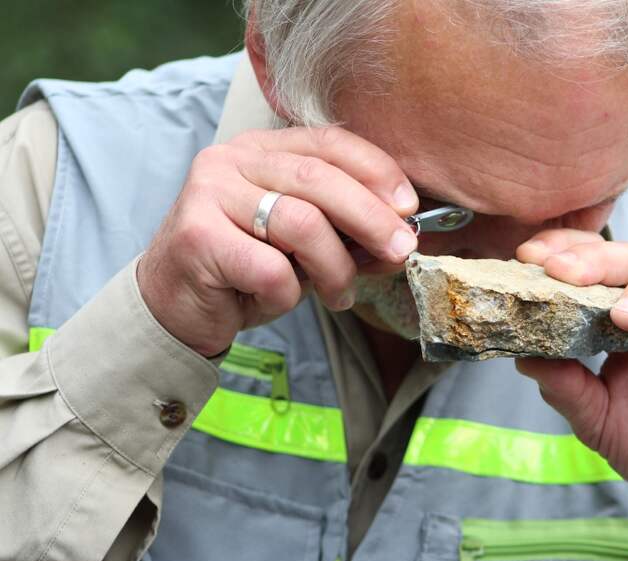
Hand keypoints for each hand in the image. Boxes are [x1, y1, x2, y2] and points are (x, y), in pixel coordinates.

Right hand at [138, 127, 419, 356]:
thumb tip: (402, 239)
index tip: (408, 207)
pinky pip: (270, 269)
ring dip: (334, 268)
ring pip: (300, 224)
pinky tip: (277, 301)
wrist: (175, 307)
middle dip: (371, 218)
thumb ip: (345, 233)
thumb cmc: (247, 271)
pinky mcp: (196, 236)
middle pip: (319, 179)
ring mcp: (208, 193)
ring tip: (339, 295)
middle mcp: (231, 159)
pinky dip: (287, 295)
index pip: (329, 142)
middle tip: (399, 251)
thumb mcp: (304, 246)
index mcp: (262, 149)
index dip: (376, 170)